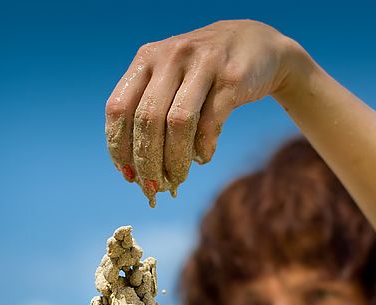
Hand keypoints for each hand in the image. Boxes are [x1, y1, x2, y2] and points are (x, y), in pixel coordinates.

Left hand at [105, 19, 294, 206]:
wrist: (256, 44)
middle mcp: (171, 56)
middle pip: (148, 119)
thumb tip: (135, 170)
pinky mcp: (231, 77)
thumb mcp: (170, 79)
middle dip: (148, 161)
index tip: (128, 174)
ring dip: (175, 159)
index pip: (119, 107)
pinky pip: (211, 121)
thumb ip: (150, 112)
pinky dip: (203, 148)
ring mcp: (202, 63)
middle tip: (154, 188)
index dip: (119, 146)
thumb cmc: (203, 73)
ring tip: (177, 179)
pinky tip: (203, 158)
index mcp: (147, 58)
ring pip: (178, 122)